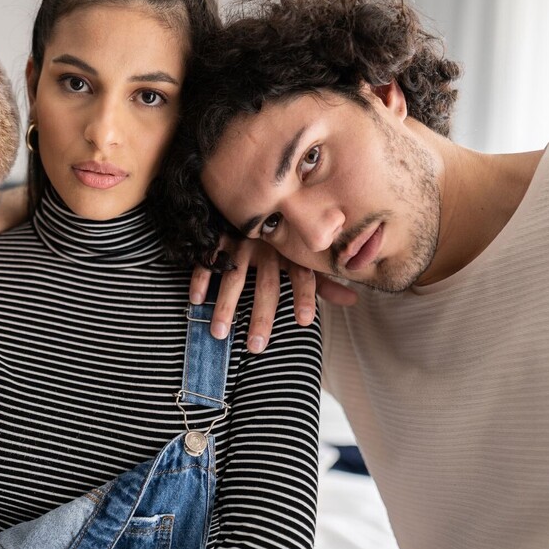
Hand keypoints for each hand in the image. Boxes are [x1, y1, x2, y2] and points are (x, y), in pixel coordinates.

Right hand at [188, 237, 359, 350]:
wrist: (252, 200)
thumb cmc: (281, 238)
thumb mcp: (302, 257)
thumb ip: (323, 281)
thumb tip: (353, 300)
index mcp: (291, 253)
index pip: (302, 276)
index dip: (306, 296)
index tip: (304, 322)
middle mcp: (268, 247)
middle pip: (266, 285)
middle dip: (262, 317)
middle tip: (256, 347)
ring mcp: (241, 242)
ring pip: (234, 277)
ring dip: (225, 306)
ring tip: (219, 333)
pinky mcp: (218, 238)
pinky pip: (207, 260)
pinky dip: (200, 279)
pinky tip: (195, 300)